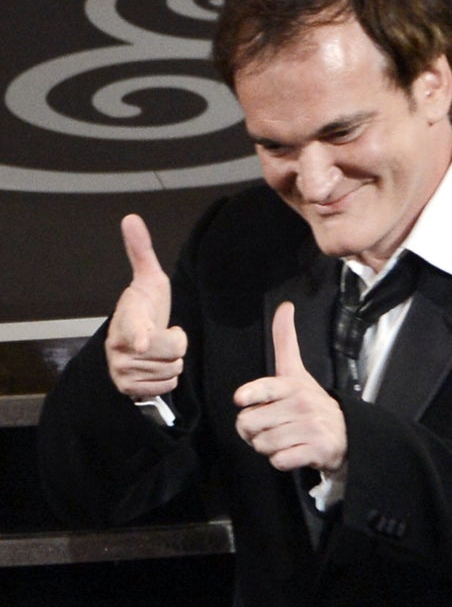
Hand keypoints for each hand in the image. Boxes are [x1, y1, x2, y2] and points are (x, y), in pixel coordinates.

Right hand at [105, 214, 187, 397]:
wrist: (133, 342)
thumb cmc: (145, 309)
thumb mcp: (148, 280)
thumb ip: (140, 251)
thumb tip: (131, 217)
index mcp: (127, 320)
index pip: (134, 328)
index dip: (140, 335)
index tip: (142, 341)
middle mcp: (119, 347)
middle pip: (172, 351)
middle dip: (176, 344)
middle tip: (163, 335)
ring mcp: (122, 371)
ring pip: (171, 370)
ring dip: (171, 362)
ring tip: (157, 351)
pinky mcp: (130, 389)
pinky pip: (166, 386)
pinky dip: (167, 379)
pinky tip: (155, 367)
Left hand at [234, 302, 346, 473]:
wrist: (346, 434)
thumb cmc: (311, 403)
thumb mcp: (297, 372)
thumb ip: (285, 341)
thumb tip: (285, 305)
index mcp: (293, 385)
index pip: (265, 388)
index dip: (250, 395)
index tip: (241, 400)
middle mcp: (302, 404)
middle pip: (250, 423)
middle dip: (252, 431)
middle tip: (268, 427)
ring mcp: (311, 428)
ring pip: (262, 443)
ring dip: (267, 447)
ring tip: (282, 439)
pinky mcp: (317, 450)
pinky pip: (280, 460)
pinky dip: (281, 460)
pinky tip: (292, 452)